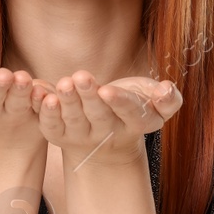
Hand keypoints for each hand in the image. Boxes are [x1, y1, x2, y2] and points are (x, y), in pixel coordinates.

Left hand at [36, 71, 182, 170]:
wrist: (108, 136)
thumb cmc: (135, 107)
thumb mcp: (156, 103)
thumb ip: (168, 99)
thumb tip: (167, 89)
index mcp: (135, 124)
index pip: (130, 113)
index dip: (119, 103)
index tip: (109, 90)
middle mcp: (109, 134)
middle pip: (99, 116)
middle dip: (89, 97)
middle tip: (81, 77)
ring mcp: (82, 137)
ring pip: (74, 120)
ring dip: (68, 102)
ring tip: (64, 83)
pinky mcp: (60, 136)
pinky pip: (52, 126)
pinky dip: (47, 113)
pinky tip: (45, 97)